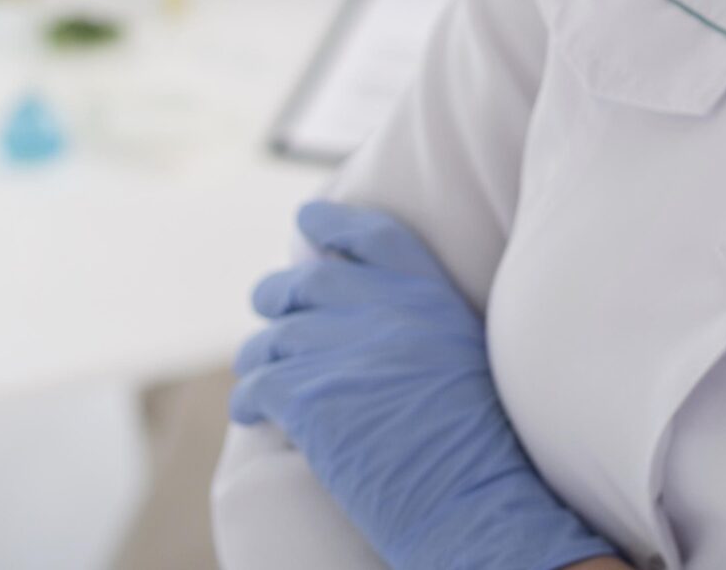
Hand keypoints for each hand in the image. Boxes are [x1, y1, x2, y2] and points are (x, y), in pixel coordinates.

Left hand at [232, 201, 615, 569]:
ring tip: (253, 372)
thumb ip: (421, 329)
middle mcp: (387, 312)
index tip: (307, 218)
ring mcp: (345, 350)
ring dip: (259, 354)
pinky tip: (250, 412)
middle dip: (279, 292)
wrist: (474, 507)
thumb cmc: (477, 453)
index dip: (337, 223)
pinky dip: (248, 399)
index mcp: (431, 299)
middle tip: (265, 302)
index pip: (376, 237)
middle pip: (311, 283)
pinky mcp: (311, 398)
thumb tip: (363, 321)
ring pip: (276, 336)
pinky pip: (259, 384)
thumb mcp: (465, 360)